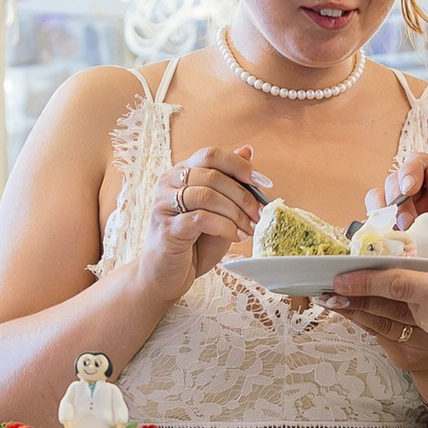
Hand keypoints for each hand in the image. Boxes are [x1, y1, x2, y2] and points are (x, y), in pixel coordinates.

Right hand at [133, 138, 266, 297]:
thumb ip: (230, 183)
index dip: (240, 166)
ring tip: (249, 228)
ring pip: (207, 195)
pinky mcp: (167, 227)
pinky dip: (225, 226)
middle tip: (260, 214)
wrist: (165, 276)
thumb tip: (248, 151)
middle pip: (212, 174)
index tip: (263, 182)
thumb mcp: (219, 210)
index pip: (211, 155)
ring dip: (236, 213)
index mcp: (180, 172)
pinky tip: (236, 236)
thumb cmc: (192, 244)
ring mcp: (164, 204)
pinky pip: (201, 218)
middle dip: (243, 195)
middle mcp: (167, 183)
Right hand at [380, 154, 427, 282]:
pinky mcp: (410, 238)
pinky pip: (389, 231)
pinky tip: (392, 244)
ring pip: (385, 205)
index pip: (420, 163)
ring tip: (400, 234)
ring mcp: (417, 216)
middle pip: (395, 182)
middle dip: (394, 198)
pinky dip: (384, 235)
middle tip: (406, 222)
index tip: (408, 188)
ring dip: (385, 216)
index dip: (409, 171)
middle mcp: (427, 194)